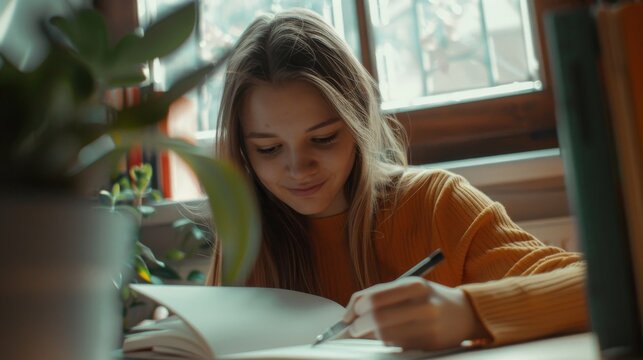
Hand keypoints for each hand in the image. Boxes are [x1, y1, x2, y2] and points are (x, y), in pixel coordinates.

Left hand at [342, 277, 486, 349]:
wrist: (466, 313)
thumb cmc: (429, 298)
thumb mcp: (408, 286)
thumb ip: (380, 294)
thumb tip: (349, 312)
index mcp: (415, 285)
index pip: (374, 298)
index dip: (355, 308)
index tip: (348, 315)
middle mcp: (423, 304)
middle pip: (377, 319)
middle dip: (358, 326)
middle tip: (352, 329)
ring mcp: (428, 326)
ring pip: (385, 335)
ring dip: (371, 336)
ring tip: (371, 332)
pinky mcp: (431, 343)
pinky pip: (397, 345)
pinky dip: (386, 341)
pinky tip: (390, 336)